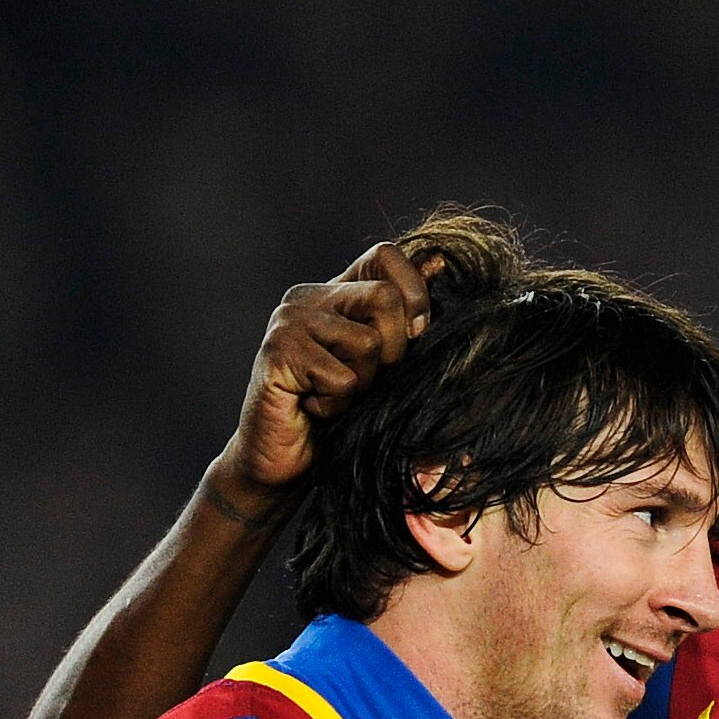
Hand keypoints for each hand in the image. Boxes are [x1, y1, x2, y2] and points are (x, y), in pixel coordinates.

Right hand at [209, 242, 438, 518]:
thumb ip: (402, 317)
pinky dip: (337, 405)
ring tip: (333, 396)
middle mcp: (310, 297)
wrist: (281, 462)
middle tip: (365, 380)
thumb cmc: (338, 415)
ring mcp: (289, 321)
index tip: (415, 333)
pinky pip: (342, 378)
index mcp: (337, 292)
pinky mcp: (277, 351)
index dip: (413, 291)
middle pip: (385, 298)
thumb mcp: (381, 364)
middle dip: (393, 351)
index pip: (385, 256)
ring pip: (367, 343)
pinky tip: (314, 409)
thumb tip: (440, 263)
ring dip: (362, 385)